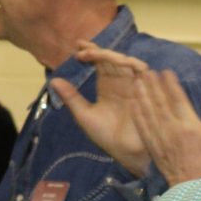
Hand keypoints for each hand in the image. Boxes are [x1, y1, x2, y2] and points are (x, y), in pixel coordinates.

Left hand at [50, 42, 150, 175]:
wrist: (125, 153)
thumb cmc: (107, 137)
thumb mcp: (84, 115)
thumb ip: (72, 97)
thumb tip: (54, 80)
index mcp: (107, 86)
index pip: (100, 63)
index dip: (91, 52)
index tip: (76, 47)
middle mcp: (121, 83)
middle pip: (112, 59)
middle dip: (98, 52)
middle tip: (83, 51)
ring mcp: (135, 86)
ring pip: (127, 62)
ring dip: (114, 56)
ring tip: (98, 55)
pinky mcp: (146, 92)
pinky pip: (144, 73)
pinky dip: (134, 65)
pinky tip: (121, 63)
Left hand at [131, 70, 200, 185]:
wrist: (193, 187)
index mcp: (189, 125)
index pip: (177, 99)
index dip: (171, 84)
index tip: (166, 72)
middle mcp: (172, 128)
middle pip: (160, 101)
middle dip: (153, 85)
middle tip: (146, 71)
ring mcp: (160, 137)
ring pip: (148, 111)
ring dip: (142, 95)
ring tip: (137, 81)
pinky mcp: (152, 146)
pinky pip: (142, 126)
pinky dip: (137, 113)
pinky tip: (133, 103)